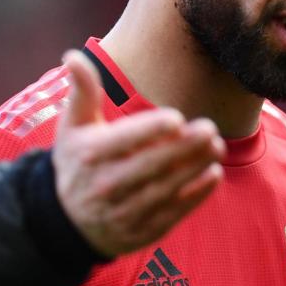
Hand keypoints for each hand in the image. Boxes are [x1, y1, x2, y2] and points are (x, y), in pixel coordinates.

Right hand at [53, 50, 224, 256]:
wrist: (68, 220)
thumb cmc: (77, 161)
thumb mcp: (72, 126)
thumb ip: (82, 91)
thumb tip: (72, 56)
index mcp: (90, 155)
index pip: (123, 140)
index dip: (150, 130)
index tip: (176, 117)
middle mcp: (106, 185)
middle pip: (150, 165)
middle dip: (182, 148)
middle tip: (209, 128)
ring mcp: (124, 211)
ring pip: (166, 189)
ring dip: (195, 168)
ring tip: (217, 146)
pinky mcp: (142, 229)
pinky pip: (173, 212)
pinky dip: (196, 195)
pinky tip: (213, 174)